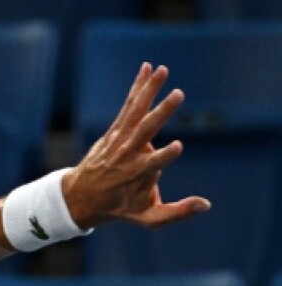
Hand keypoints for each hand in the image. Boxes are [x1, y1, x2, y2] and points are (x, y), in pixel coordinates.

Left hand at [63, 63, 211, 229]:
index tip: (177, 146)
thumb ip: (175, 212)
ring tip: (163, 70)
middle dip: (161, 114)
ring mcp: (119, 141)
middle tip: (178, 95)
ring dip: (149, 91)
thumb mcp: (146, 218)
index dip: (163, 157)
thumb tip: (206, 204)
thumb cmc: (119, 208)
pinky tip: (147, 68)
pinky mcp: (115, 131)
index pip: (153, 165)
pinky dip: (137, 88)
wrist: (79, 198)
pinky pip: (127, 107)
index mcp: (136, 176)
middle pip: (145, 132)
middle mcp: (127, 156)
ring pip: (135, 113)